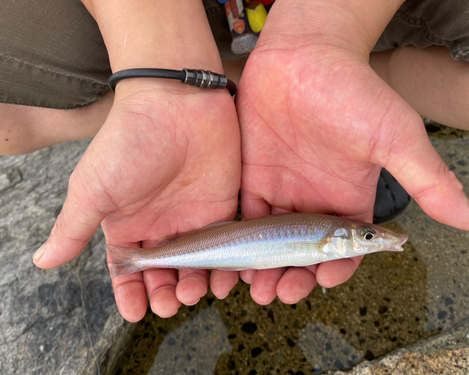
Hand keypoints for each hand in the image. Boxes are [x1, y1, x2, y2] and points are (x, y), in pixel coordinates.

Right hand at [33, 81, 240, 321]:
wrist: (176, 100)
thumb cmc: (128, 142)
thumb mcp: (92, 189)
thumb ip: (73, 228)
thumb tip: (42, 261)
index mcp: (126, 223)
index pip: (126, 269)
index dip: (130, 293)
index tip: (136, 314)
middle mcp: (159, 224)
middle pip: (163, 272)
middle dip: (166, 293)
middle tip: (171, 304)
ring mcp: (191, 217)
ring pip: (195, 264)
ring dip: (195, 283)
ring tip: (194, 292)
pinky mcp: (220, 207)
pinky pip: (225, 245)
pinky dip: (226, 265)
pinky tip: (226, 279)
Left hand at [237, 40, 468, 304]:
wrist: (306, 55)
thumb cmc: (354, 91)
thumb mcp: (395, 138)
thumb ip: (426, 180)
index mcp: (350, 199)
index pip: (346, 249)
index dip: (336, 270)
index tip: (323, 283)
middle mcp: (315, 201)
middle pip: (305, 254)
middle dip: (293, 278)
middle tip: (279, 295)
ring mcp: (283, 191)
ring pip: (273, 243)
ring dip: (264, 268)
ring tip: (254, 288)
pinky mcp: (254, 178)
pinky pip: (245, 216)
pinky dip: (240, 241)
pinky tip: (234, 260)